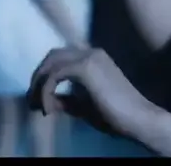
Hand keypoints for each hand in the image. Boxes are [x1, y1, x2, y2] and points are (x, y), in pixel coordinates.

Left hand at [27, 47, 149, 135]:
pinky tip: (50, 110)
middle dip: (38, 78)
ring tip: (39, 107)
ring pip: (50, 63)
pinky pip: (53, 76)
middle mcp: (92, 52)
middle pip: (52, 56)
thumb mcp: (84, 106)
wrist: (138, 118)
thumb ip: (66, 100)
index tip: (38, 101)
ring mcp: (89, 57)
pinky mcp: (85, 68)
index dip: (45, 76)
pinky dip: (46, 93)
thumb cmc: (116, 115)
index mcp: (95, 57)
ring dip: (39, 86)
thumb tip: (47, 100)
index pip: (60, 58)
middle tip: (33, 103)